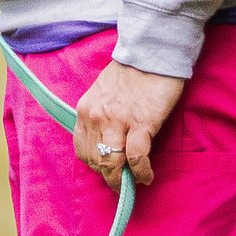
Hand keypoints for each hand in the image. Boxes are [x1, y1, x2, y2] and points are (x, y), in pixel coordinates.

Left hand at [73, 57, 184, 190]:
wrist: (153, 53)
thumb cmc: (131, 74)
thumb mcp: (103, 94)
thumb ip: (100, 117)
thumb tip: (107, 142)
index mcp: (85, 110)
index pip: (82, 150)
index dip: (95, 164)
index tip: (108, 169)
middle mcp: (96, 117)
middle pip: (94, 160)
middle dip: (108, 175)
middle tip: (122, 181)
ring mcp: (117, 121)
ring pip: (110, 163)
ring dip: (121, 179)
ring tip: (133, 182)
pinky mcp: (141, 123)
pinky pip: (136, 158)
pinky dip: (141, 172)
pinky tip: (147, 176)